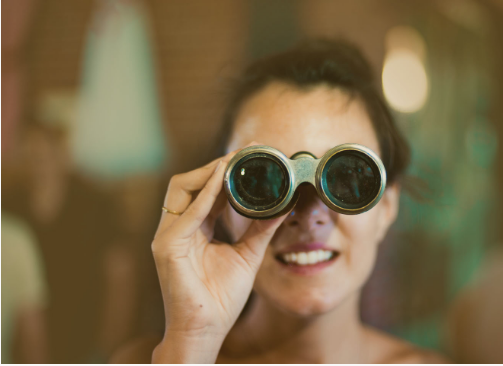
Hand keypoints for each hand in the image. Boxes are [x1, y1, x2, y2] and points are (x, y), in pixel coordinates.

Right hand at [151, 143, 285, 362]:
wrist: (207, 329)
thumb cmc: (221, 297)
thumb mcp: (247, 254)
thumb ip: (261, 229)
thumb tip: (285, 205)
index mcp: (194, 229)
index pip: (204, 191)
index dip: (224, 172)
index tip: (249, 158)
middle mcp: (177, 228)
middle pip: (188, 183)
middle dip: (214, 166)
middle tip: (244, 154)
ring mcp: (168, 236)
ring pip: (181, 189)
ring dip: (208, 172)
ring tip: (233, 161)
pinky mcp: (167, 247)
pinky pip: (187, 213)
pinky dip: (205, 194)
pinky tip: (223, 179)